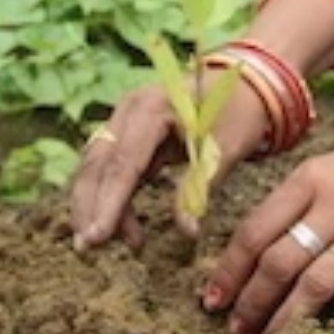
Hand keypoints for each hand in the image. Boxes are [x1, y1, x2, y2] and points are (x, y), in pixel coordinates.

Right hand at [67, 77, 273, 249]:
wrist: (246, 85)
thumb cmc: (238, 113)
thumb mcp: (223, 149)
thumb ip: (199, 188)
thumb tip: (187, 232)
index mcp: (151, 107)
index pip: (123, 162)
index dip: (108, 202)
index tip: (97, 237)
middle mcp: (129, 109)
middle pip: (98, 163)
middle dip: (89, 207)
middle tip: (87, 249)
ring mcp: (125, 119)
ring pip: (97, 167)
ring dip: (97, 206)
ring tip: (107, 245)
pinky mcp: (129, 134)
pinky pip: (111, 168)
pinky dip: (112, 198)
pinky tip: (124, 229)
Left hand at [205, 142, 333, 333]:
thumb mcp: (320, 173)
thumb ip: (286, 209)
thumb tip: (243, 259)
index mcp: (310, 180)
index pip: (256, 230)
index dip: (231, 270)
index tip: (214, 300)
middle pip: (282, 261)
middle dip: (253, 301)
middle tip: (237, 330)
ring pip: (319, 283)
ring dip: (288, 319)